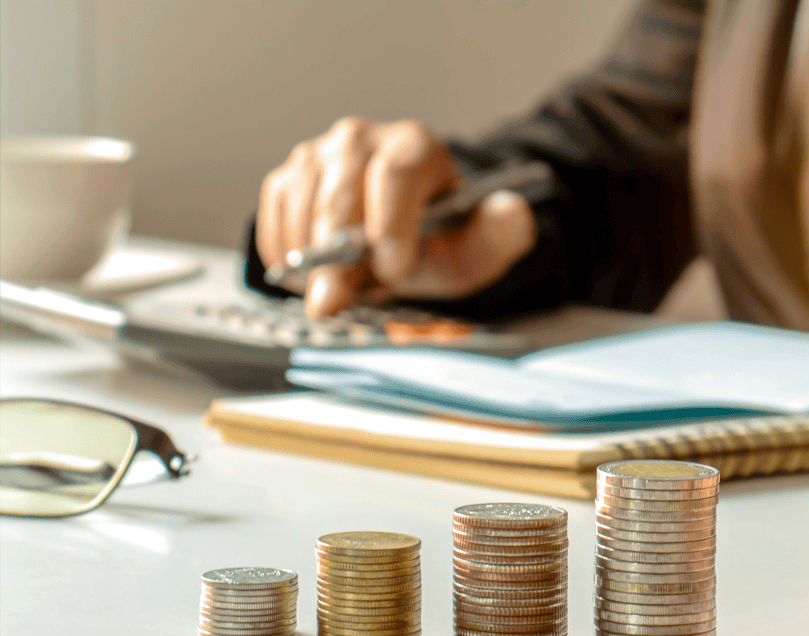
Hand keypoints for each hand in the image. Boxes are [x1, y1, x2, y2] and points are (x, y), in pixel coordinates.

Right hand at [256, 117, 537, 317]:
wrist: (405, 241)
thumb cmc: (441, 241)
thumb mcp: (480, 245)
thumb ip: (503, 232)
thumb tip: (512, 210)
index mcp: (416, 146)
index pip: (397, 174)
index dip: (390, 222)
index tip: (393, 269)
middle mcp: (364, 139)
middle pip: (342, 192)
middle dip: (336, 253)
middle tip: (335, 301)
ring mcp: (320, 153)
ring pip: (302, 201)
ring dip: (308, 255)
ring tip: (328, 292)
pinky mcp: (289, 175)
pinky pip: (274, 212)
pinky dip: (283, 250)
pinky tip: (305, 276)